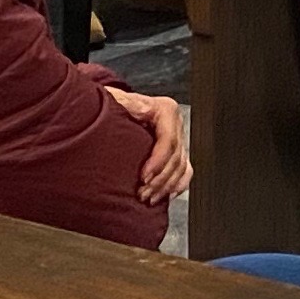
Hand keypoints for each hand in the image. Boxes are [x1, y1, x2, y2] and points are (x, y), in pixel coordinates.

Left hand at [98, 82, 192, 203]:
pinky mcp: (176, 152)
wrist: (115, 108)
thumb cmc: (115, 104)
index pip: (169, 139)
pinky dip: (177, 186)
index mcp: (165, 109)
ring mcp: (177, 138)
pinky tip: (165, 196)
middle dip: (160, 180)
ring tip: (148, 198)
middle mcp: (175, 124)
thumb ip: (120, 103)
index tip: (143, 177)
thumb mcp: (116, 100)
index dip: (158, 162)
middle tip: (142, 193)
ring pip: (181, 168)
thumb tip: (124, 111)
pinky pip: (184, 172)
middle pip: (176, 158)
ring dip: (165, 187)